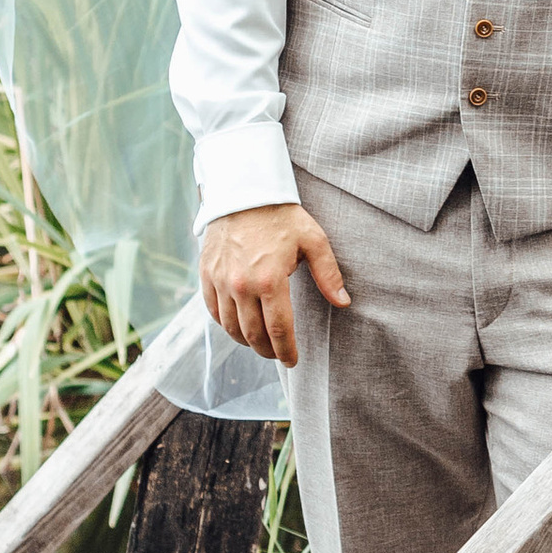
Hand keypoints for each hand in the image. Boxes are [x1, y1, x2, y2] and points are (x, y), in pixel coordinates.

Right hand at [199, 201, 347, 363]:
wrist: (243, 192)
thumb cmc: (282, 215)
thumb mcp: (313, 240)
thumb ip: (328, 274)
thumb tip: (344, 302)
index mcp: (270, 280)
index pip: (279, 330)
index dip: (287, 351)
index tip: (293, 361)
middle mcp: (241, 285)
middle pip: (253, 334)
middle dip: (268, 350)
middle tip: (278, 355)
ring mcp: (220, 281)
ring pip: (231, 327)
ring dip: (246, 342)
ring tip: (260, 343)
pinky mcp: (207, 274)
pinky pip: (214, 311)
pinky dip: (226, 324)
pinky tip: (238, 326)